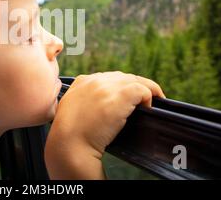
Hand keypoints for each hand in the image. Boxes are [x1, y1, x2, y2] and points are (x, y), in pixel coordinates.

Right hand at [45, 72, 164, 178]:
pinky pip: (144, 89)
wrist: (70, 144)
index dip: (118, 88)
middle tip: (141, 102)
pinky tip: (148, 109)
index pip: (106, 78)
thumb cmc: (70, 136)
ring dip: (145, 91)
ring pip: (135, 80)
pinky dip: (150, 97)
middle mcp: (94, 80)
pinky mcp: (121, 95)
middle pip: (122, 77)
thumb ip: (85, 103)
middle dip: (132, 88)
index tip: (123, 100)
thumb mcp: (72, 111)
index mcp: (81, 82)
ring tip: (149, 104)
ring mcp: (108, 86)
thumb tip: (102, 107)